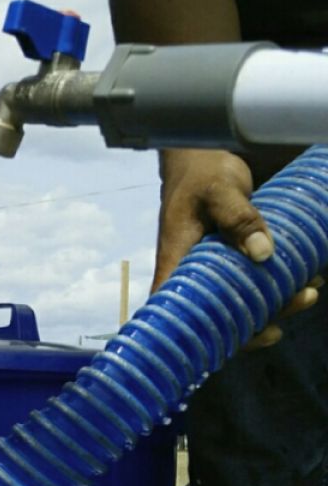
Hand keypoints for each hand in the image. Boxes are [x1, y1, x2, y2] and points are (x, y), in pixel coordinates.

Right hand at [156, 149, 319, 350]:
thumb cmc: (200, 171)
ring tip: (309, 292)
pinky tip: (304, 278)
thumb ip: (238, 217)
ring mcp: (212, 266)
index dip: (208, 331)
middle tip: (299, 300)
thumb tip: (263, 254)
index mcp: (177, 260)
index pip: (180, 309)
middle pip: (220, 312)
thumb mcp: (219, 189)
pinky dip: (277, 285)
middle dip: (262, 318)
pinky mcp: (230, 258)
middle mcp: (192, 270)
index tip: (248, 333)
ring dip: (276, 302)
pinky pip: (251, 281)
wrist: (201, 153)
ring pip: (241, 299)